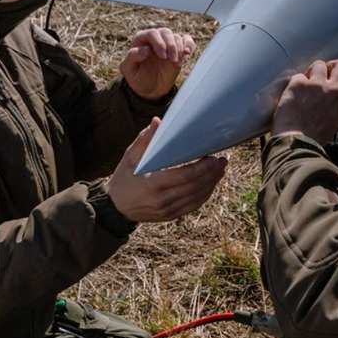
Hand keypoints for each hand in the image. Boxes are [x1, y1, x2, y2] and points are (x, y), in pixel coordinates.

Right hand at [107, 118, 227, 221]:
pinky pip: (191, 206)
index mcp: (150, 183)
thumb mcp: (129, 156)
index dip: (201, 168)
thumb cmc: (123, 177)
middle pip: (193, 187)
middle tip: (222, 161)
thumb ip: (145, 139)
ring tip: (220, 171)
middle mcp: (160, 200)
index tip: (212, 157)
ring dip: (211, 185)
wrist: (115, 206)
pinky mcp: (169, 216)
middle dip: (211, 174)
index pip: (183, 176)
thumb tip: (158, 121)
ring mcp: (166, 210)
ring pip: (195, 198)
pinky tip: (210, 185)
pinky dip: (204, 196)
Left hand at [120, 28, 194, 101]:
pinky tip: (187, 53)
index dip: (159, 43)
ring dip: (178, 49)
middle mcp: (154, 39)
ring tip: (176, 64)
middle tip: (171, 60)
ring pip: (176, 37)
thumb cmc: (138, 78)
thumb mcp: (129, 70)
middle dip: (170, 46)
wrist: (150, 89)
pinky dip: (189, 44)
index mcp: (141, 40)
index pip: (152, 33)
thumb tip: (146, 48)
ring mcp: (167, 44)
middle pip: (166, 32)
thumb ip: (132, 57)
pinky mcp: (177, 50)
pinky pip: (186, 40)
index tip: (163, 57)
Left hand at [271, 59, 337, 145]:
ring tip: (305, 85)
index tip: (329, 85)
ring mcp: (318, 85)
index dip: (336, 82)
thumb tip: (328, 96)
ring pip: (319, 65)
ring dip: (312, 72)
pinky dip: (295, 84)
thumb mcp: (335, 121)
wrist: (298, 144)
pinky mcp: (300, 83)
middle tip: (321, 73)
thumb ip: (335, 104)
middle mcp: (335, 90)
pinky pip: (299, 76)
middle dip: (330, 67)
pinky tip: (292, 96)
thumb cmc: (313, 138)